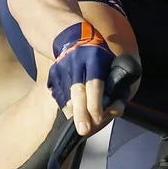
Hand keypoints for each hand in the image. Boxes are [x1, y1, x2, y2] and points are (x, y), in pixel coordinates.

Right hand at [46, 22, 117, 136]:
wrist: (71, 37)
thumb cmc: (98, 55)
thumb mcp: (110, 62)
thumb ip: (114, 84)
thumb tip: (115, 108)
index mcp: (94, 59)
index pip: (94, 84)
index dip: (96, 103)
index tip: (98, 119)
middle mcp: (76, 63)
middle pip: (78, 92)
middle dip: (81, 114)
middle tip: (84, 131)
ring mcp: (62, 69)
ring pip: (66, 97)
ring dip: (74, 114)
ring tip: (81, 126)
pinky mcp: (52, 75)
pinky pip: (58, 96)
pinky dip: (66, 107)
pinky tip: (72, 114)